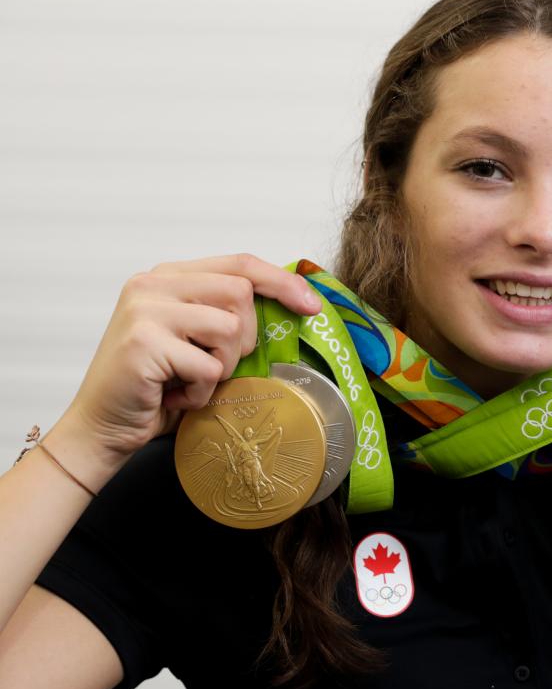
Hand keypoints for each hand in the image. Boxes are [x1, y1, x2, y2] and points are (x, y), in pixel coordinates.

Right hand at [64, 254, 321, 470]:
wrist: (102, 425)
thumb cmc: (158, 385)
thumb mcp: (196, 338)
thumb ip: (226, 313)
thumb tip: (294, 304)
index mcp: (169, 276)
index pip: (240, 263)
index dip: (282, 282)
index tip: (311, 305)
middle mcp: (153, 284)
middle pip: (241, 293)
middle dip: (245, 339)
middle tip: (214, 364)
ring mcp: (146, 311)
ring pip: (231, 329)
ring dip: (223, 367)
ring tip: (191, 379)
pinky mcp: (144, 343)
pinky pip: (210, 367)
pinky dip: (202, 392)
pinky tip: (176, 396)